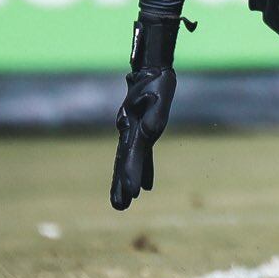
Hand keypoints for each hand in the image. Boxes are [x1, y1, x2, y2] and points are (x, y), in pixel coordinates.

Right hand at [112, 18, 182, 208]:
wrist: (151, 70)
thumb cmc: (156, 82)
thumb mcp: (159, 97)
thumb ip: (155, 115)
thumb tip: (151, 132)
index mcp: (133, 127)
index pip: (132, 156)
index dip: (131, 174)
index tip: (132, 193)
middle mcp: (130, 133)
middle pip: (124, 163)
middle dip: (121, 184)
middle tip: (119, 207)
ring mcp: (134, 133)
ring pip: (129, 161)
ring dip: (127, 181)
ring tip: (124, 203)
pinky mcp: (142, 131)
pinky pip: (141, 155)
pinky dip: (143, 170)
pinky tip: (145, 187)